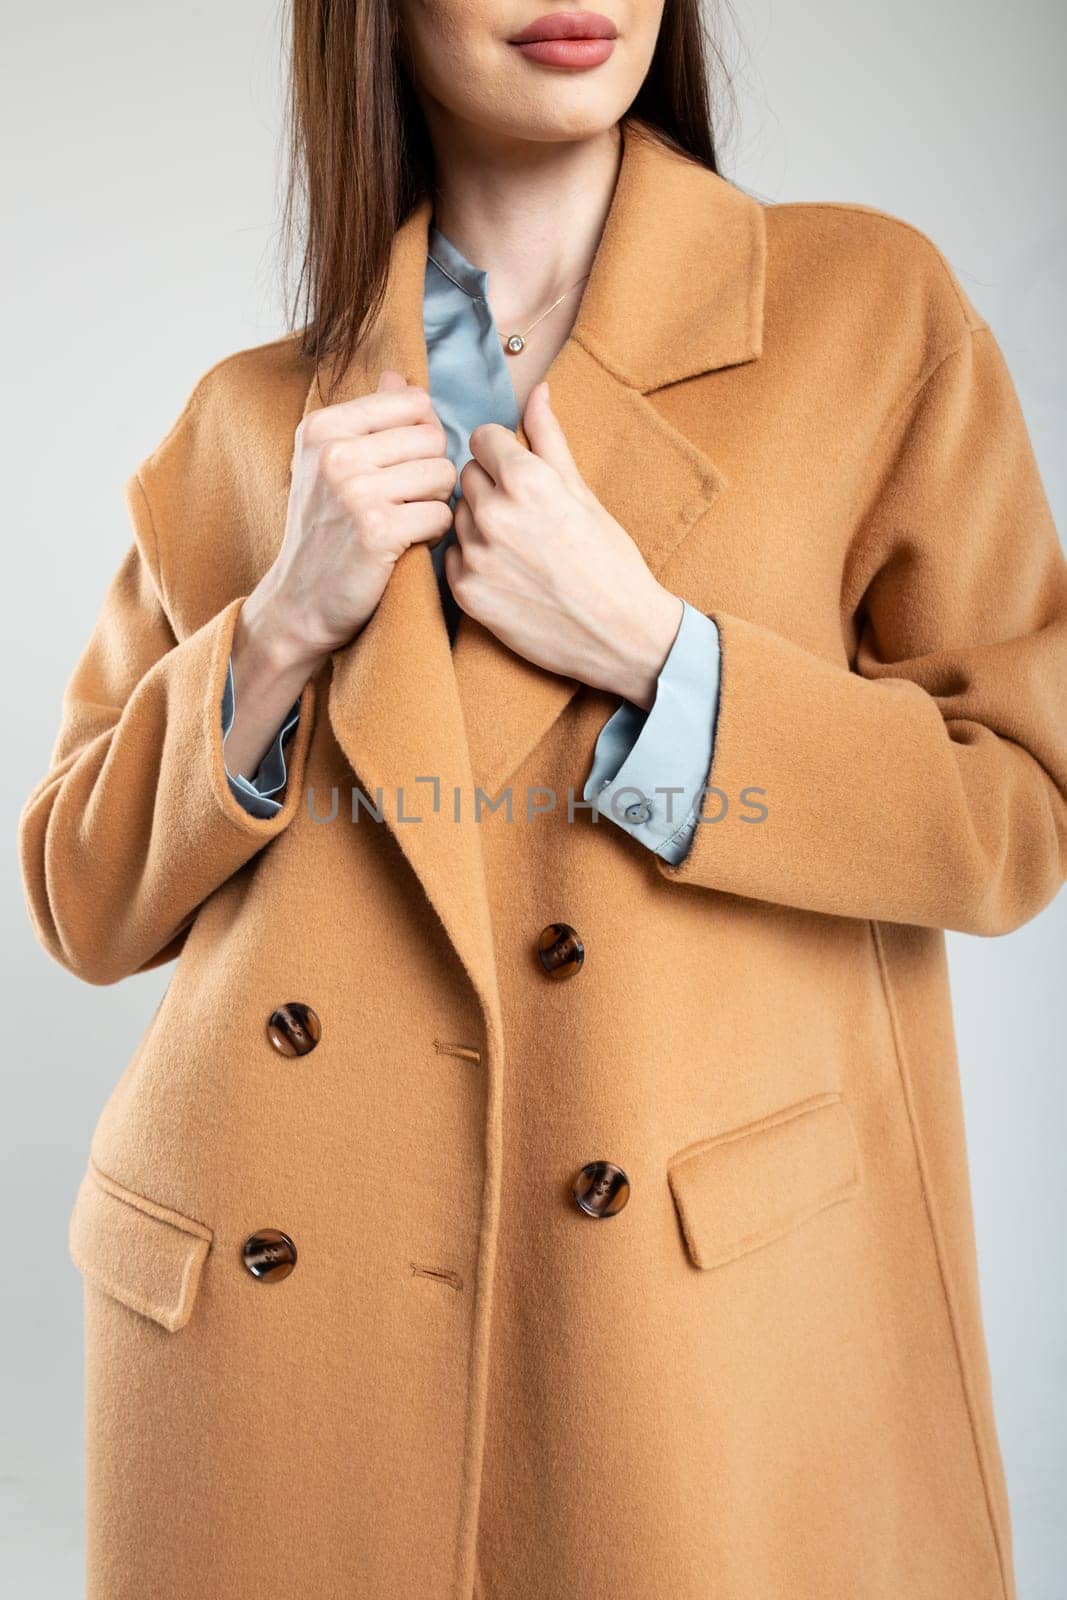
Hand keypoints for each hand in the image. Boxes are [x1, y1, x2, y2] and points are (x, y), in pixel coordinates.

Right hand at [246, 368, 456, 671]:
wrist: (299, 602)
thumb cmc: (323, 532)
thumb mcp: (329, 465)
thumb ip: (367, 419)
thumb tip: (399, 377)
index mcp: (323, 427)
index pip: (413, 403)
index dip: (422, 436)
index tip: (402, 467)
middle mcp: (335, 453)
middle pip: (433, 438)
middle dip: (432, 470)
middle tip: (407, 500)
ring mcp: (355, 491)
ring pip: (443, 474)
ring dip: (436, 501)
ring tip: (407, 519)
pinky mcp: (377, 531)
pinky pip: (441, 515)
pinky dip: (436, 532)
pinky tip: (410, 542)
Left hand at [444, 381, 682, 709]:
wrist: (621, 635)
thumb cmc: (610, 561)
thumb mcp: (584, 493)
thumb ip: (550, 438)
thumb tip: (537, 389)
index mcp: (527, 480)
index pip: (483, 438)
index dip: (502, 452)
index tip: (520, 472)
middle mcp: (495, 513)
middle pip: (467, 475)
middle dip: (491, 486)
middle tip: (525, 515)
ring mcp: (477, 555)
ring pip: (456, 516)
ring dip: (479, 524)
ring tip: (519, 547)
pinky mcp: (467, 592)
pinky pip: (451, 557)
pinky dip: (472, 560)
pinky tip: (507, 572)